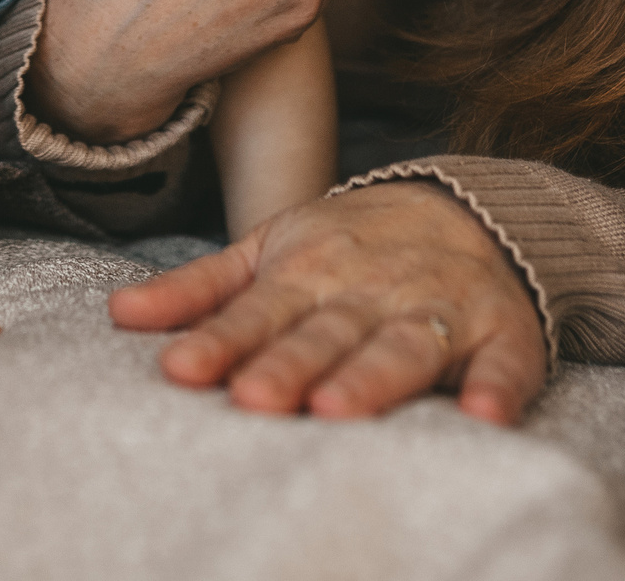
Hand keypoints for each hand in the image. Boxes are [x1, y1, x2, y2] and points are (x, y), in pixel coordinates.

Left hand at [109, 180, 546, 424]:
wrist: (471, 208)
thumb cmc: (351, 245)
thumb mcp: (270, 250)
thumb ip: (200, 289)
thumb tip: (118, 313)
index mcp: (310, 270)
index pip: (258, 312)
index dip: (223, 341)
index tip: (183, 370)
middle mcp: (372, 289)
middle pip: (326, 334)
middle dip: (290, 365)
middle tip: (253, 399)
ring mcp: (440, 309)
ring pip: (403, 346)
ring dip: (373, 377)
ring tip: (339, 409)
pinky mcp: (505, 333)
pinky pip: (506, 363)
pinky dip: (498, 387)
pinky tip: (484, 416)